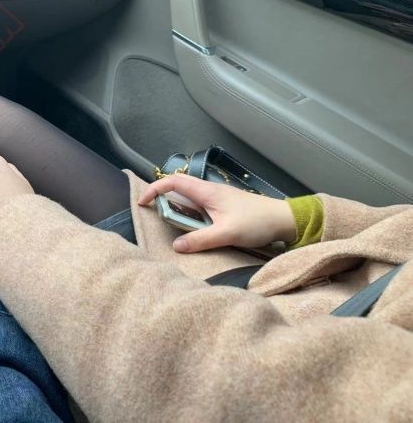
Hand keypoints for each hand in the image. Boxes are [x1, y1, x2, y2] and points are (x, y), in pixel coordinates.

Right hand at [138, 174, 295, 252]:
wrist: (285, 220)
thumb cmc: (257, 222)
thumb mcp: (226, 233)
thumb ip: (200, 239)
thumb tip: (176, 246)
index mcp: (207, 192)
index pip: (173, 182)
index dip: (155, 189)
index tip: (143, 203)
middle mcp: (210, 191)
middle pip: (179, 188)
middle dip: (163, 199)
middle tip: (155, 216)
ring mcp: (218, 199)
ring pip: (189, 198)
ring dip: (178, 209)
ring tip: (173, 225)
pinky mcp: (224, 207)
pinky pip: (200, 207)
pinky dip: (190, 215)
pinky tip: (194, 229)